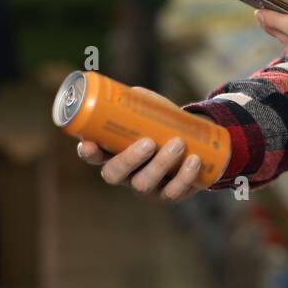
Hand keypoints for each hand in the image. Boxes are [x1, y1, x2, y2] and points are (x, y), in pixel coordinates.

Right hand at [74, 87, 206, 201]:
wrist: (198, 143)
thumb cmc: (165, 125)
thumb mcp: (152, 111)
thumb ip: (140, 100)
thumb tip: (133, 93)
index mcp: (114, 153)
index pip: (94, 156)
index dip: (89, 153)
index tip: (89, 145)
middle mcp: (125, 174)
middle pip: (114, 174)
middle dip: (129, 159)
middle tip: (148, 143)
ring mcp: (146, 187)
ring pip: (144, 183)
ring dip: (161, 163)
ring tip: (178, 143)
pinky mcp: (168, 195)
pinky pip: (173, 192)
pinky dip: (184, 176)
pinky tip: (194, 160)